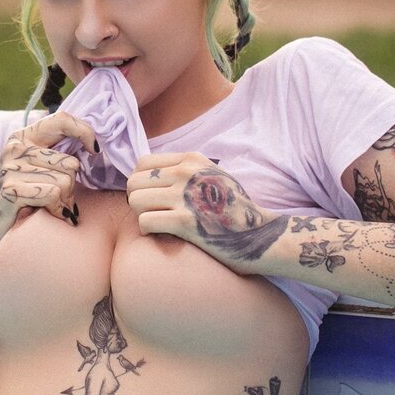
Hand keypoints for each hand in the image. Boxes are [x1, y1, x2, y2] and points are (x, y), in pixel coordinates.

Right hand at [0, 111, 98, 224]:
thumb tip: (94, 147)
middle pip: (70, 163)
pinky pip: (53, 195)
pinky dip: (58, 210)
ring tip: (49, 208)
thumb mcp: (40, 170)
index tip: (94, 151)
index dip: (85, 132)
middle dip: (72, 187)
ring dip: (65, 202)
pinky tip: (47, 214)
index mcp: (23, 136)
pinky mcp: (10, 189)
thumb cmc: (26, 202)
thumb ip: (59, 155)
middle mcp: (14, 147)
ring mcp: (10, 168)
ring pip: (65, 182)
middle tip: (57, 199)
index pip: (62, 119)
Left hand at [125, 152, 287, 270]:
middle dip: (138, 200)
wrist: (260, 235)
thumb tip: (149, 175)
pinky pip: (144, 221)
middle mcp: (186, 172)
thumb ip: (185, 170)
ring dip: (141, 215)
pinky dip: (148, 231)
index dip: (142, 182)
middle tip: (152, 213)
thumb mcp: (212, 175)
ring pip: (135, 200)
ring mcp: (185, 196)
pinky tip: (162, 234)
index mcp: (191, 159)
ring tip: (158, 223)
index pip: (142, 163)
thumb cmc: (234, 209)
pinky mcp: (184, 222)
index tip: (152, 197)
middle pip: (134, 182)